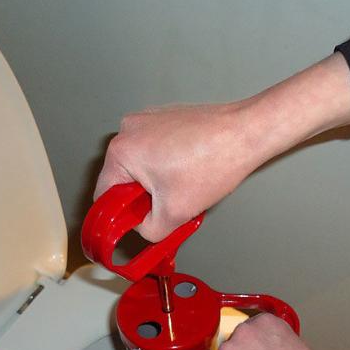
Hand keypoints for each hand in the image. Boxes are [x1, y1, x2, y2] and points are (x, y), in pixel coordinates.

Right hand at [94, 102, 260, 241]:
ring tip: (183, 186)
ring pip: (140, 167)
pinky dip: (166, 167)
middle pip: (122, 180)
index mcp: (121, 151)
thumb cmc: (214, 162)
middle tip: (167, 206)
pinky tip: (188, 172)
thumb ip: (147, 231)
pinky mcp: (164, 119)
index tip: (134, 223)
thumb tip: (141, 227)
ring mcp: (147, 120)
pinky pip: (154, 152)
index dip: (118, 216)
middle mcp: (129, 130)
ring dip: (156, 184)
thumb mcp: (173, 214)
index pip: (103, 195)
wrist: (246, 134)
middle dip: (142, 198)